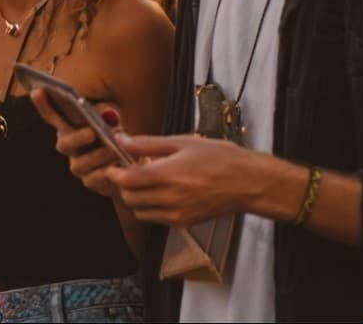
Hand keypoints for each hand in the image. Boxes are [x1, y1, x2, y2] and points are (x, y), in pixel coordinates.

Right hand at [30, 88, 122, 198]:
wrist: (128, 167)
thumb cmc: (113, 139)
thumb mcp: (112, 124)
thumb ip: (109, 116)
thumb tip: (109, 114)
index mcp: (69, 128)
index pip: (52, 116)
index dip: (43, 105)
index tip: (37, 91)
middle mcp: (70, 148)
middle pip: (64, 144)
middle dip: (76, 137)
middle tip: (91, 132)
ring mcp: (79, 167)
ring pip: (80, 164)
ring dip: (96, 156)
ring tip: (112, 150)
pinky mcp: (92, 183)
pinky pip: (95, 180)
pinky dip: (105, 173)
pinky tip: (116, 167)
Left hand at [107, 133, 255, 228]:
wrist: (249, 183)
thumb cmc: (220, 158)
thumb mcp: (181, 142)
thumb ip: (147, 144)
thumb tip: (121, 139)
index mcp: (167, 176)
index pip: (125, 180)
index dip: (114, 172)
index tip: (113, 162)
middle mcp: (170, 199)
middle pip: (128, 198)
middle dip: (123, 184)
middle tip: (129, 169)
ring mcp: (177, 214)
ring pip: (140, 211)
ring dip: (135, 197)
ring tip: (145, 180)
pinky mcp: (185, 223)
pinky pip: (156, 218)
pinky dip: (150, 207)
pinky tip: (160, 191)